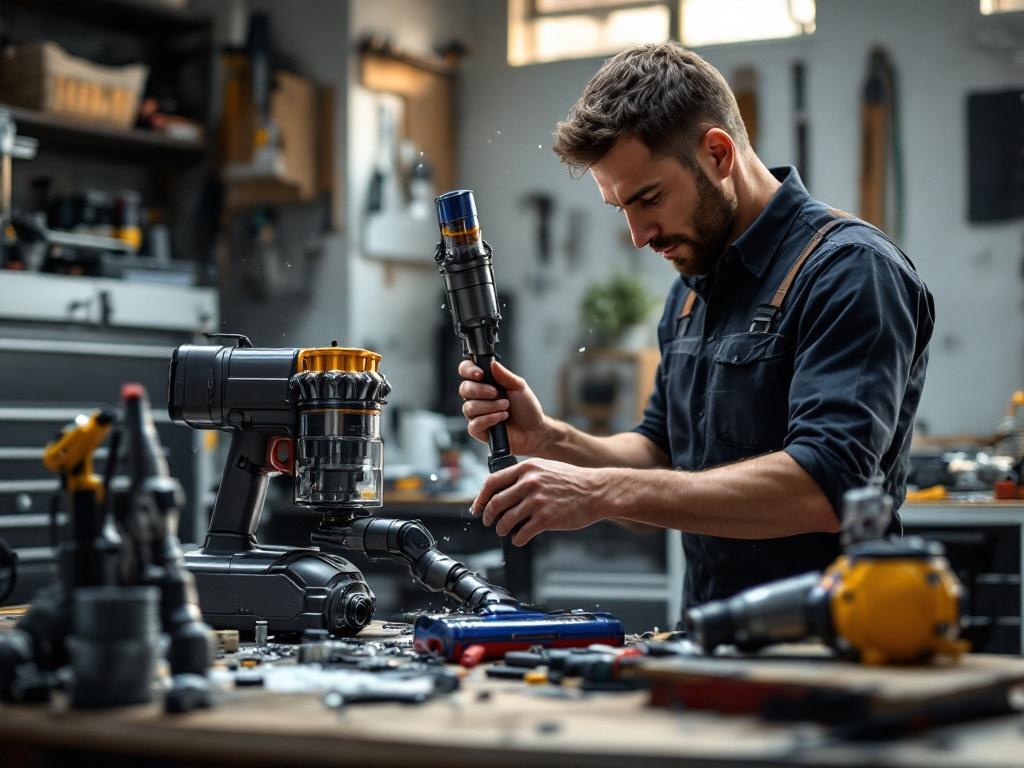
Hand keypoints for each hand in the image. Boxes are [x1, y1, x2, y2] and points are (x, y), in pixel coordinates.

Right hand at [458, 359, 545, 455]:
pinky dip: (489, 419)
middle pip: (464, 388)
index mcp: (485, 382)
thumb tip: (493, 363)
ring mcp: (476, 413)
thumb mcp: (519, 386)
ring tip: (505, 407)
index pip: (466, 370)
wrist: (533, 430)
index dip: (468, 370)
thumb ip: (504, 375)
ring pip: (469, 407)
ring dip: (490, 406)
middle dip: (481, 390)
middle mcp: (477, 396)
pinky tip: (501, 418)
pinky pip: (474, 424)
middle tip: (497, 393)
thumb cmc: (526, 407)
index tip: (480, 374)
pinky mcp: (477, 429)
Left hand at [472, 458, 604, 545]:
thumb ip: (525, 475)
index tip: (477, 507)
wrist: (597, 491)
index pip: (492, 482)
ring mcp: (537, 501)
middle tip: (489, 522)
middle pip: (495, 503)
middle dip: (488, 516)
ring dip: (501, 529)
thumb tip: (503, 489)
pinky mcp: (546, 518)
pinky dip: (517, 539)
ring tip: (504, 531)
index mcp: (527, 468)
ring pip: (506, 520)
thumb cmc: (573, 481)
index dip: (480, 497)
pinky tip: (519, 538)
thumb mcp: (546, 468)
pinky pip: (522, 533)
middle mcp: (530, 483)